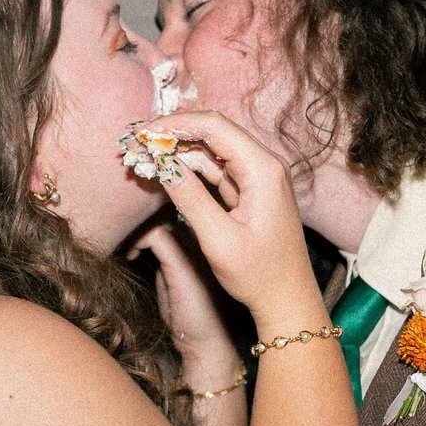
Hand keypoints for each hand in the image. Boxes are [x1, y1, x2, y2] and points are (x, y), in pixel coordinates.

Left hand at [125, 220, 241, 384]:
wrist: (206, 344)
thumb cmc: (188, 317)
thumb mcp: (169, 281)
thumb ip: (161, 259)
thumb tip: (140, 241)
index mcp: (199, 243)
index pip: (171, 213)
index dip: (148, 216)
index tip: (129, 231)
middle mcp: (200, 241)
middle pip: (166, 210)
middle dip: (139, 218)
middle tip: (121, 232)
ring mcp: (195, 250)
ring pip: (160, 219)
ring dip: (136, 228)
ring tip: (125, 244)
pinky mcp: (183, 263)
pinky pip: (156, 235)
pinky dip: (138, 240)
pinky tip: (131, 255)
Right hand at [149, 111, 323, 327]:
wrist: (287, 301)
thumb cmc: (260, 275)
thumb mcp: (219, 239)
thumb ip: (190, 199)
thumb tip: (162, 165)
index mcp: (262, 170)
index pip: (214, 127)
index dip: (175, 124)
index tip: (143, 132)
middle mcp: (263, 166)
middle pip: (212, 133)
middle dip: (173, 134)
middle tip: (137, 142)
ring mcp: (257, 178)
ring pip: (211, 151)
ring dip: (178, 152)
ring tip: (144, 156)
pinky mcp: (249, 192)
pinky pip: (216, 171)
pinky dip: (189, 169)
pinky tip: (166, 171)